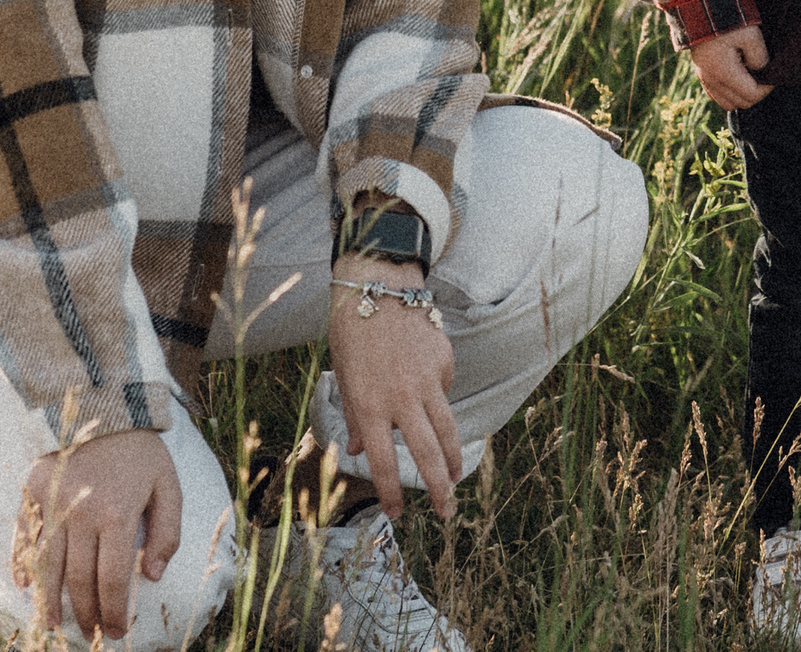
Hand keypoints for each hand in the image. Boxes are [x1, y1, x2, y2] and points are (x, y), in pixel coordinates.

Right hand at [14, 427, 180, 640]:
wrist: (103, 405)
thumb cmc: (141, 450)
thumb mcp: (168, 485)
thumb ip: (167, 531)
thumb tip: (153, 575)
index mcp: (118, 514)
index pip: (112, 578)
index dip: (114, 610)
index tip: (118, 630)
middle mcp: (81, 513)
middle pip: (79, 579)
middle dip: (86, 612)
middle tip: (92, 633)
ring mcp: (53, 503)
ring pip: (48, 565)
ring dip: (50, 600)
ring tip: (53, 624)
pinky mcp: (33, 492)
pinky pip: (24, 536)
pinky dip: (24, 564)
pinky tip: (27, 586)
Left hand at [328, 254, 461, 518]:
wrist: (378, 287)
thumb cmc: (352, 333)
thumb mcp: (343, 377)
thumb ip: (352, 416)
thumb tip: (357, 451)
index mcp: (369, 406)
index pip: (383, 463)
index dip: (391, 493)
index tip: (397, 514)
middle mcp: (401, 399)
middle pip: (427, 455)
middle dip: (438, 490)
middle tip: (445, 513)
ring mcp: (427, 381)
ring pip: (447, 431)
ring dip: (454, 461)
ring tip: (457, 480)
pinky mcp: (444, 363)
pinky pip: (444, 392)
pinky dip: (439, 402)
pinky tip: (429, 392)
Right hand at [688, 24, 770, 108]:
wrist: (700, 6)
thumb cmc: (727, 19)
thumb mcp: (751, 34)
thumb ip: (759, 57)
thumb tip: (760, 70)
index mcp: (723, 72)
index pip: (752, 95)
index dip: (767, 87)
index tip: (772, 73)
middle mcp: (711, 80)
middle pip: (741, 103)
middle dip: (756, 92)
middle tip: (762, 72)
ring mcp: (703, 78)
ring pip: (728, 103)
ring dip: (742, 94)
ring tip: (749, 74)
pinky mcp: (700, 74)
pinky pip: (717, 96)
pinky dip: (729, 92)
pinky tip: (737, 74)